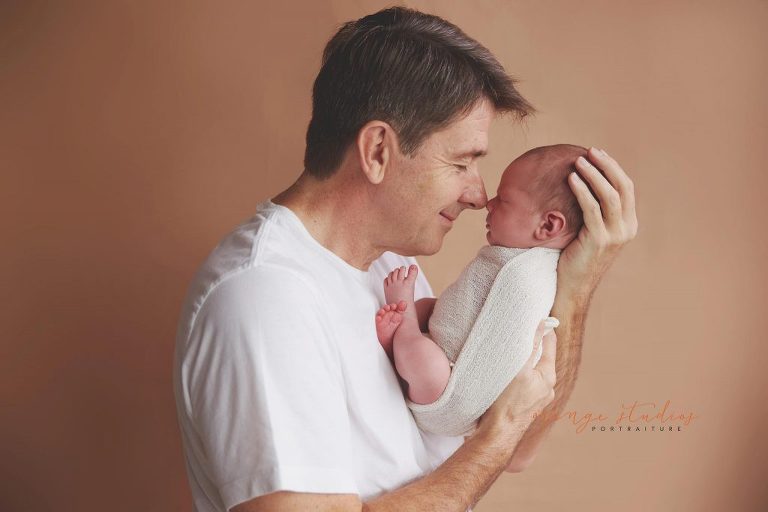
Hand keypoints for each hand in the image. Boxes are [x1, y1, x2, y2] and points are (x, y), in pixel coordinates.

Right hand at [477, 320, 556, 435]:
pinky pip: (524, 382)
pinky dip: (517, 374)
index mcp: (548, 375)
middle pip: (540, 356)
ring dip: (522, 360)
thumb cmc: (506, 402)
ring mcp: (536, 398)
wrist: (496, 436)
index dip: (542, 327)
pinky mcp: (524, 405)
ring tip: (508, 349)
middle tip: (516, 329)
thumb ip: (532, 346)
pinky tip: (504, 373)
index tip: (532, 314)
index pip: (549, 342)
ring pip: (531, 370)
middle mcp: (546, 387)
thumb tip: (543, 323)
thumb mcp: (519, 369)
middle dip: (530, 343)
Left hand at [558, 147, 637, 297]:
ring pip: (609, 195)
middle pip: (622, 187)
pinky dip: (582, 190)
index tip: (598, 154)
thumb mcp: (591, 232)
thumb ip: (595, 213)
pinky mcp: (599, 240)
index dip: (613, 168)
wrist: (572, 287)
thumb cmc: (575, 258)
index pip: (627, 189)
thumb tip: (583, 184)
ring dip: (594, 174)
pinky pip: (591, 208)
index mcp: (628, 225)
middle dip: (607, 165)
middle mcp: (626, 229)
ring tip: (578, 161)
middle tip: (590, 151)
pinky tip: (571, 178)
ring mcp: (615, 235)